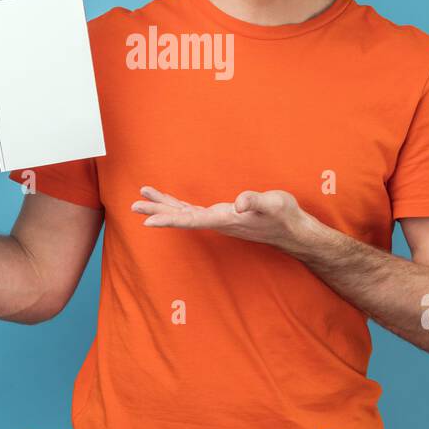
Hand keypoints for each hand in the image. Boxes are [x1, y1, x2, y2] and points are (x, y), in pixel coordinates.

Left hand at [130, 185, 309, 250]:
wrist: (294, 231)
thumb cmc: (285, 216)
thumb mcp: (274, 203)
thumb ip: (256, 201)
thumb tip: (238, 203)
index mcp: (225, 219)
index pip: (190, 220)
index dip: (168, 219)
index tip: (147, 220)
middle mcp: (218, 221)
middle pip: (181, 217)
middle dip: (158, 210)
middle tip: (134, 204)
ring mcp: (219, 220)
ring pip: (185, 214)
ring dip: (164, 205)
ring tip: (143, 197)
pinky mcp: (223, 216)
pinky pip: (194, 211)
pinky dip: (178, 205)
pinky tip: (170, 202)